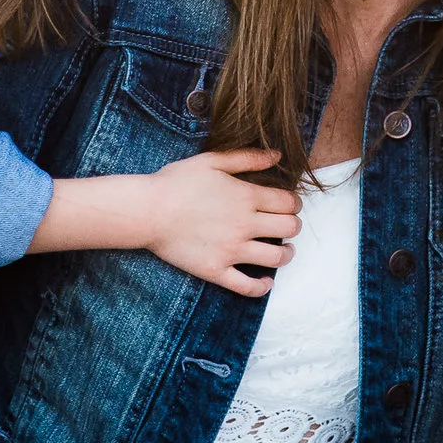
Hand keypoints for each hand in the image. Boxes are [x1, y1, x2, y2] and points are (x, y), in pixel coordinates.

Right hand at [141, 150, 303, 296]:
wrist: (148, 211)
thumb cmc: (177, 182)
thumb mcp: (212, 161)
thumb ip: (248, 158)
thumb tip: (278, 155)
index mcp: (246, 197)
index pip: (287, 203)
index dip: (294, 203)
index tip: (290, 204)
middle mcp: (245, 225)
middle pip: (288, 228)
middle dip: (293, 225)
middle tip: (288, 224)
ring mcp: (232, 250)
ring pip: (276, 257)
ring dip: (287, 254)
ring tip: (285, 250)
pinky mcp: (217, 270)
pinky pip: (247, 286)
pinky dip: (262, 287)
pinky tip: (266, 282)